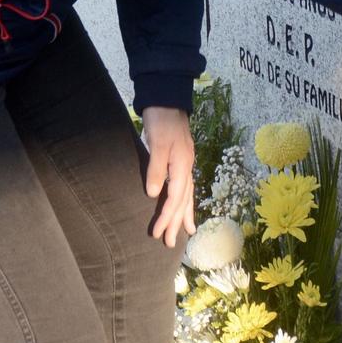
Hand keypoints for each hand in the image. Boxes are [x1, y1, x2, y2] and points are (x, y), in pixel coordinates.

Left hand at [141, 106, 196, 248]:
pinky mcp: (179, 159)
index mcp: (182, 165)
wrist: (166, 98)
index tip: (157, 233)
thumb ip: (155, 169)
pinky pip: (184, 186)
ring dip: (184, 214)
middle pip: (183, 200)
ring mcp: (184, 163)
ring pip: (186, 195)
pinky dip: (184, 199)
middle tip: (170, 244)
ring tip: (188, 231)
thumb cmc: (161, 120)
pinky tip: (184, 204)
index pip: (175, 198)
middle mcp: (186, 167)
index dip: (167, 217)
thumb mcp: (157, 142)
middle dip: (177, 222)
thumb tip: (154, 195)